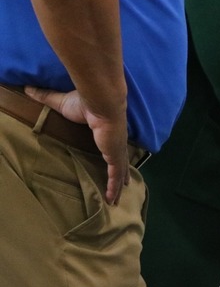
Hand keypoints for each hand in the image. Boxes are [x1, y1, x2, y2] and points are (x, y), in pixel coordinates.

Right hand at [24, 86, 129, 205]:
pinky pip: (115, 175)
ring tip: (117, 199)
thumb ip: (47, 97)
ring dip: (118, 185)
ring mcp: (117, 149)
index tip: (114, 161)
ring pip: (120, 172)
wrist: (103, 102)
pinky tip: (113, 198)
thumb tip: (28, 88)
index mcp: (107, 131)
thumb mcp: (62, 103)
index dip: (113, 154)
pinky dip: (113, 186)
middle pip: (120, 161)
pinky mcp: (115, 155)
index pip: (112, 145)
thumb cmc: (85, 103)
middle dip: (122, 174)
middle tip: (124, 185)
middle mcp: (115, 141)